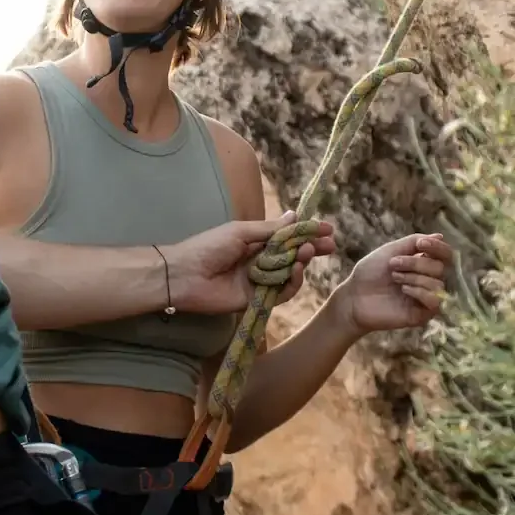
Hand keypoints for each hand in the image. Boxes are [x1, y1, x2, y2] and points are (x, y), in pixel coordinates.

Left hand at [164, 211, 336, 315]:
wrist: (184, 275)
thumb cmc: (208, 246)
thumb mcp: (241, 232)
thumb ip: (270, 229)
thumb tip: (294, 215)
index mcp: (255, 241)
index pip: (288, 237)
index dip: (307, 233)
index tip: (327, 229)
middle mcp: (261, 261)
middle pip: (293, 256)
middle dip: (312, 249)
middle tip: (330, 245)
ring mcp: (261, 281)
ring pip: (290, 274)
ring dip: (302, 263)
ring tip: (306, 253)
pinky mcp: (258, 300)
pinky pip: (282, 293)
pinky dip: (292, 283)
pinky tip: (296, 271)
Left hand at [332, 233, 452, 337]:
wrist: (354, 296)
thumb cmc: (371, 272)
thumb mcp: (391, 250)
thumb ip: (414, 242)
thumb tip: (440, 236)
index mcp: (423, 263)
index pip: (445, 255)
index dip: (437, 247)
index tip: (420, 244)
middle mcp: (428, 280)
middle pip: (441, 267)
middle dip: (416, 263)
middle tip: (393, 264)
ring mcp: (426, 297)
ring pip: (438, 284)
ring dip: (414, 277)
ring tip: (395, 278)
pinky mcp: (423, 314)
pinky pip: (435, 301)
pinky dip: (420, 292)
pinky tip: (404, 290)